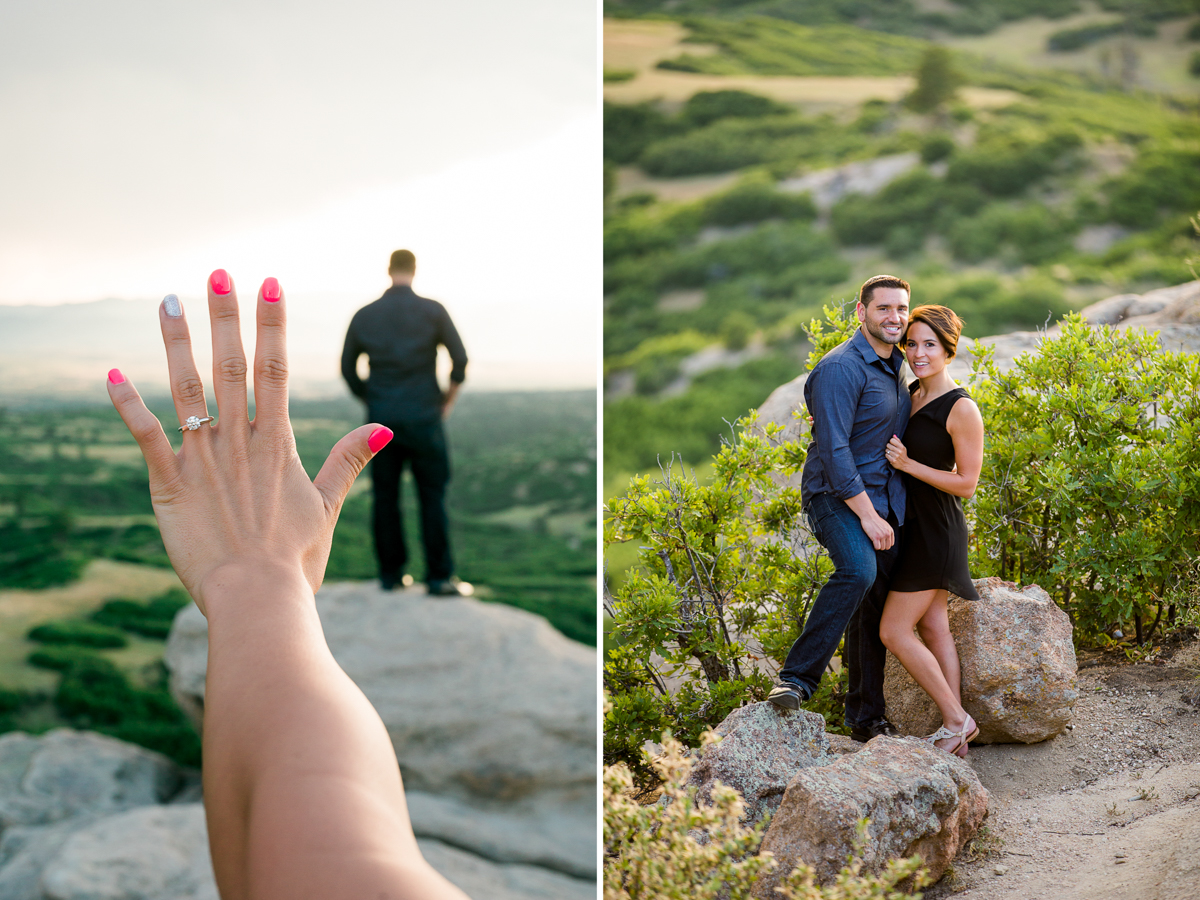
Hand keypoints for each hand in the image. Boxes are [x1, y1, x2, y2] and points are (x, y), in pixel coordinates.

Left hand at [106, 271, 390, 615]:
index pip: (276, 370)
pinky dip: (127, 404)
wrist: (257, 597)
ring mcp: (201, 459)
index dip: (272, 325)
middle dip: (226, 316)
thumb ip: (350, 460)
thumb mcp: (328, 506)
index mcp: (277, 443)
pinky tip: (112, 373)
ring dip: (177, 343)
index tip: (270, 285)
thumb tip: (386, 426)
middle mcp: (239, 441)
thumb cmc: (295, 558)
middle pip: (232, 366)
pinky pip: (144, 435)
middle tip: (218, 273)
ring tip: (168, 300)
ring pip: (187, 388)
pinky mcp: (169, 484)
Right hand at [858, 511, 894, 550]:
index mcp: (890, 531)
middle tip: (877, 543)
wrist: (869, 516)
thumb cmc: (875, 520)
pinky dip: (875, 547)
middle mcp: (887, 534)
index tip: (881, 543)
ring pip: (882, 548)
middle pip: (887, 547)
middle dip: (882, 546)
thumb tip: (887, 539)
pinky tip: (873, 543)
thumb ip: (888, 531)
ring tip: (874, 542)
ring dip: (878, 547)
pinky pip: (877, 547)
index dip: (886, 544)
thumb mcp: (885, 525)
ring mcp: (882, 536)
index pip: (891, 544)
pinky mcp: (876, 537)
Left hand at [885, 435, 909, 471]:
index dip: (891, 442)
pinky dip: (887, 455)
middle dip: (888, 447)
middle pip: (888, 445)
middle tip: (891, 449)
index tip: (892, 444)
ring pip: (886, 450)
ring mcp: (896, 456)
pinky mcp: (893, 460)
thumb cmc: (903, 454)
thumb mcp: (902, 447)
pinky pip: (886, 455)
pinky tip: (890, 456)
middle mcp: (899, 451)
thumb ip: (898, 441)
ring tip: (891, 453)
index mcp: (901, 447)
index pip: (891, 440)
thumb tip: (893, 435)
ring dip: (888, 451)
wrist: (905, 464)